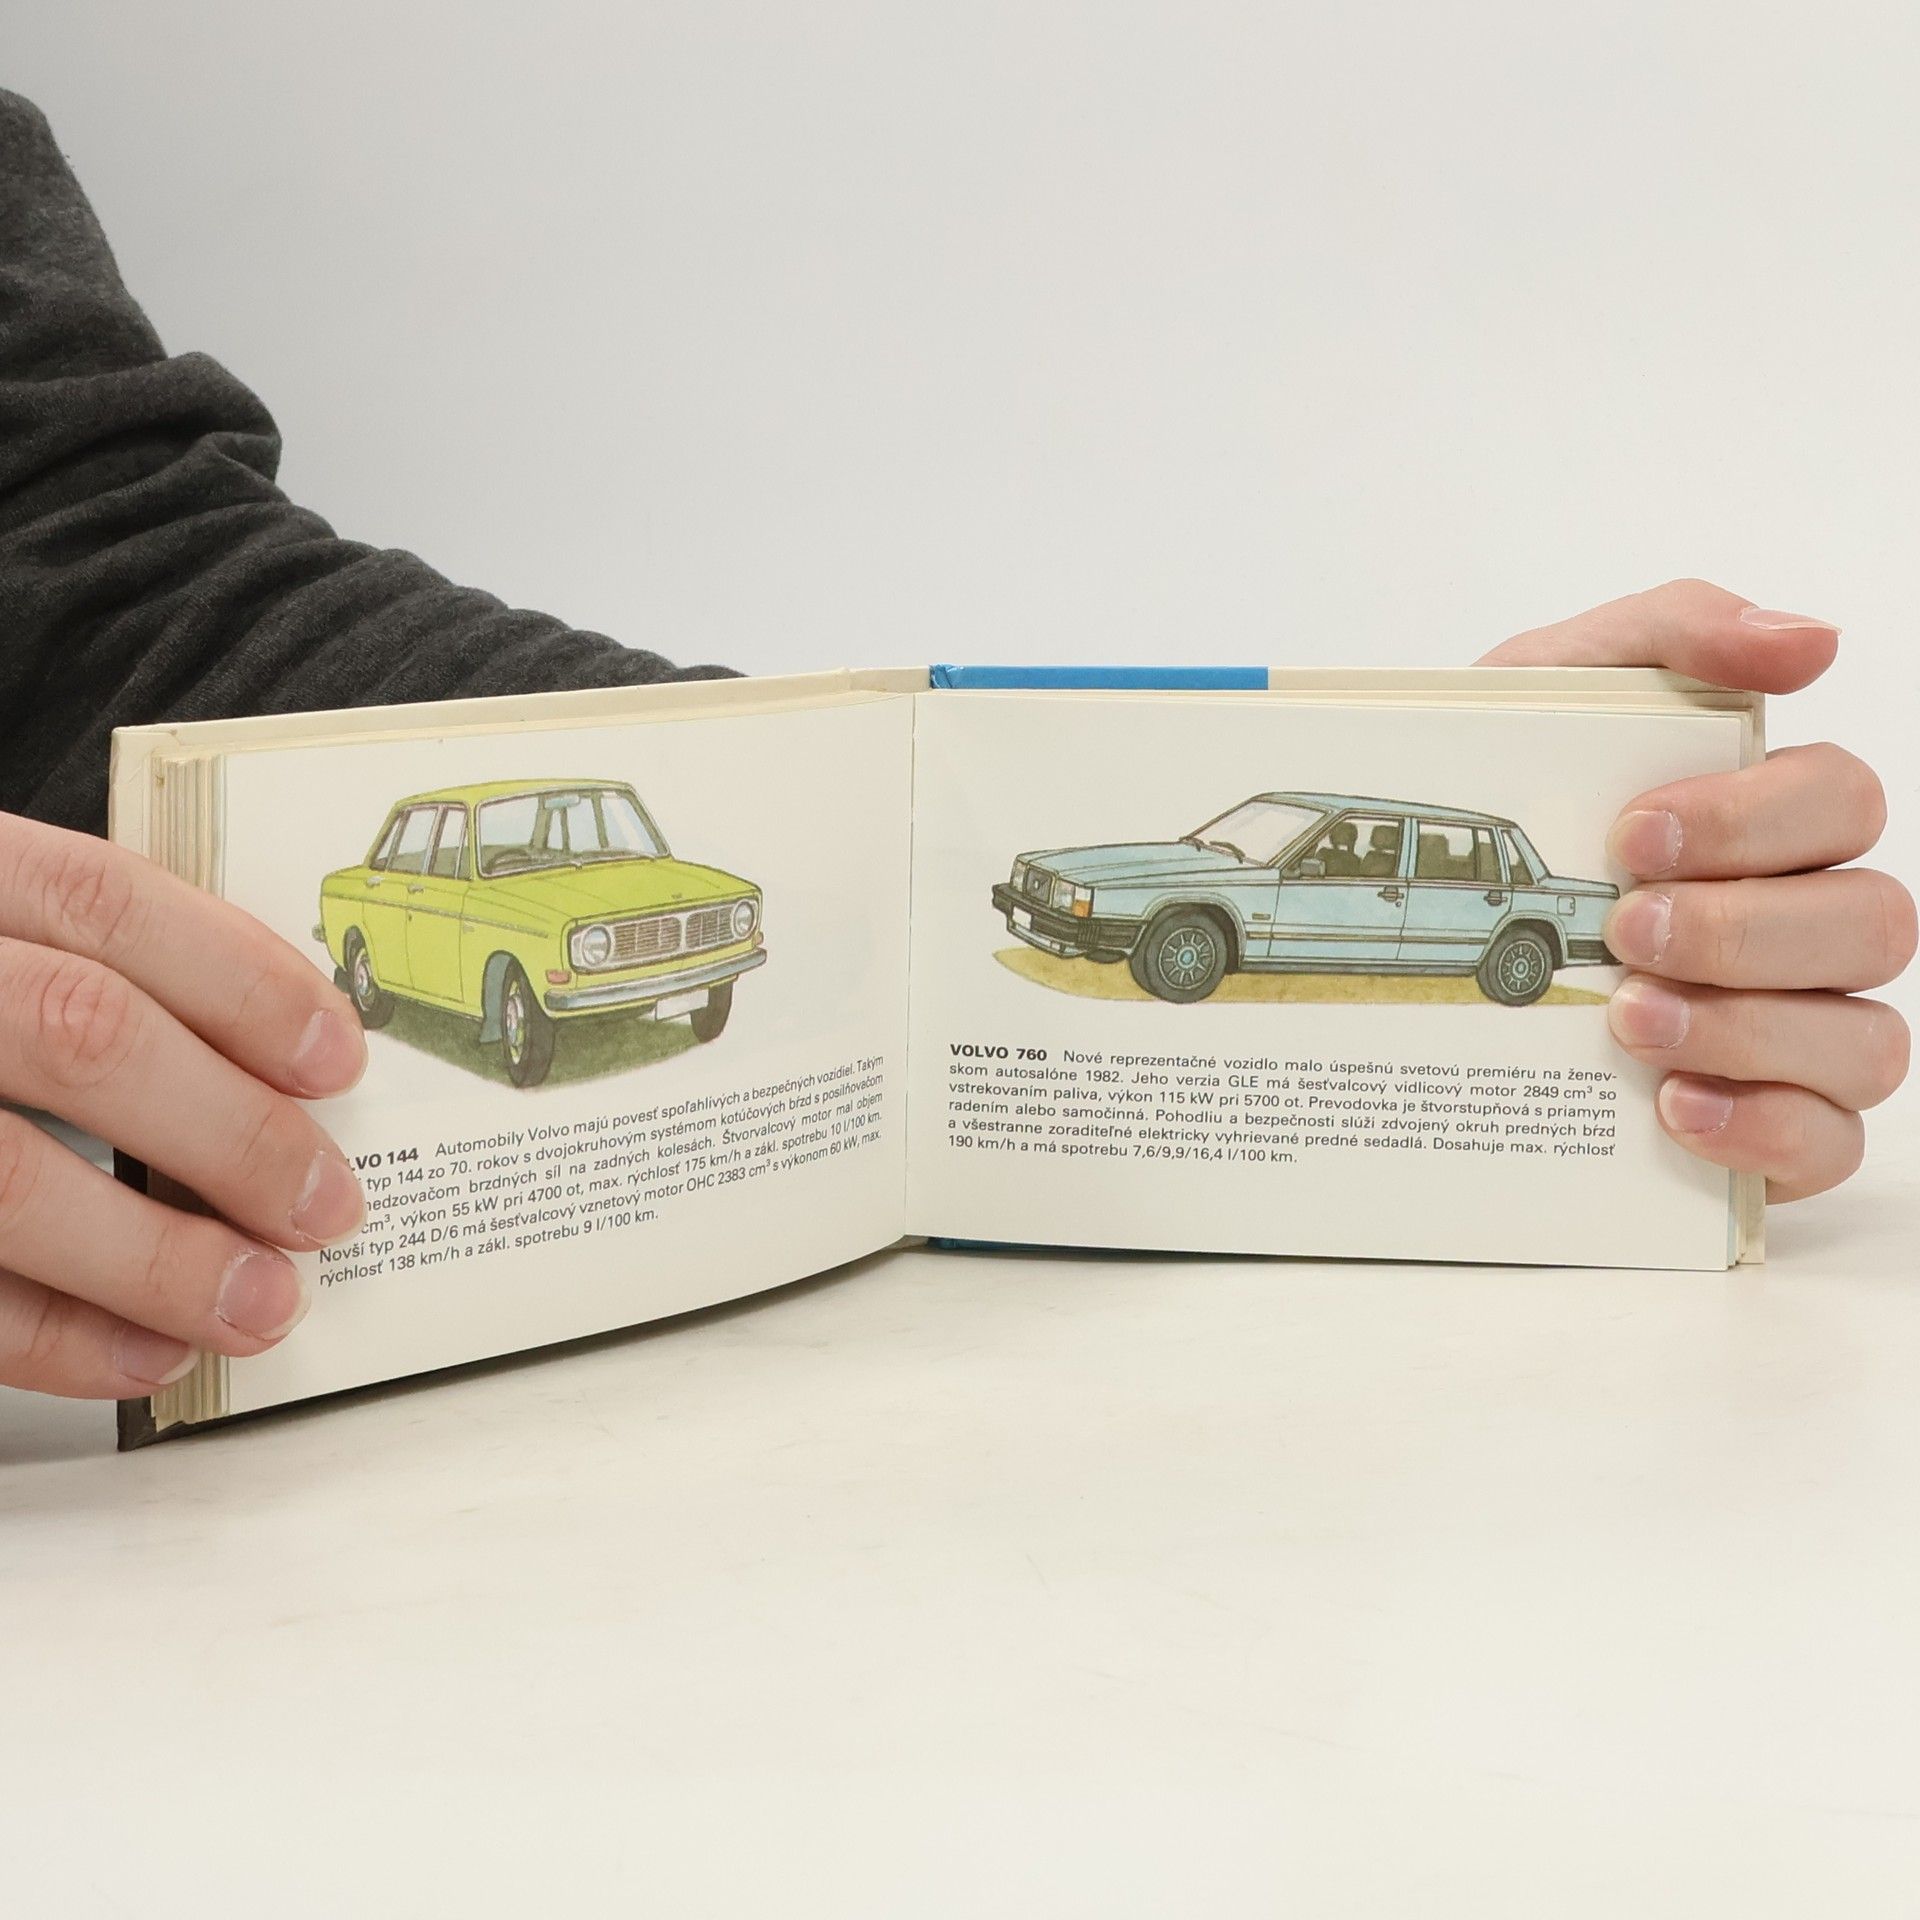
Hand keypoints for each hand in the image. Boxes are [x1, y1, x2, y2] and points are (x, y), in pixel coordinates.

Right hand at [0, 815, 365, 1396]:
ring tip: (264, 1303)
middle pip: (80, 1035)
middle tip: (326, 1205)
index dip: (240, 979)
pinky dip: (53, 1337)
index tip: (336, 1058)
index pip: (104, 901)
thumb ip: (72, 959)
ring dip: (157, 1257)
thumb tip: (274, 1050)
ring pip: (3, 1179)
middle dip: (228, 1130)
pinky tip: (146, 1356)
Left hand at [1481, 579, 1914, 1199]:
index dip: (1755, 820)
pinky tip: (1671, 1106)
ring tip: (1630, 1021)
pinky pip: (1832, 1144)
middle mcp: (1804, 925)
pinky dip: (1764, 1128)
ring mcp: (1798, 1031)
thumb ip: (1670, 632)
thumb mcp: (1548, 687)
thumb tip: (1809, 642)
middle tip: (1628, 933)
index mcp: (1769, 819)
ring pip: (1867, 1041)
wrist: (1404, 897)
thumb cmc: (1502, 792)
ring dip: (1748, 1032)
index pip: (1841, 802)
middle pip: (1872, 924)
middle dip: (1742, 931)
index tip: (1636, 836)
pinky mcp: (1769, 1128)